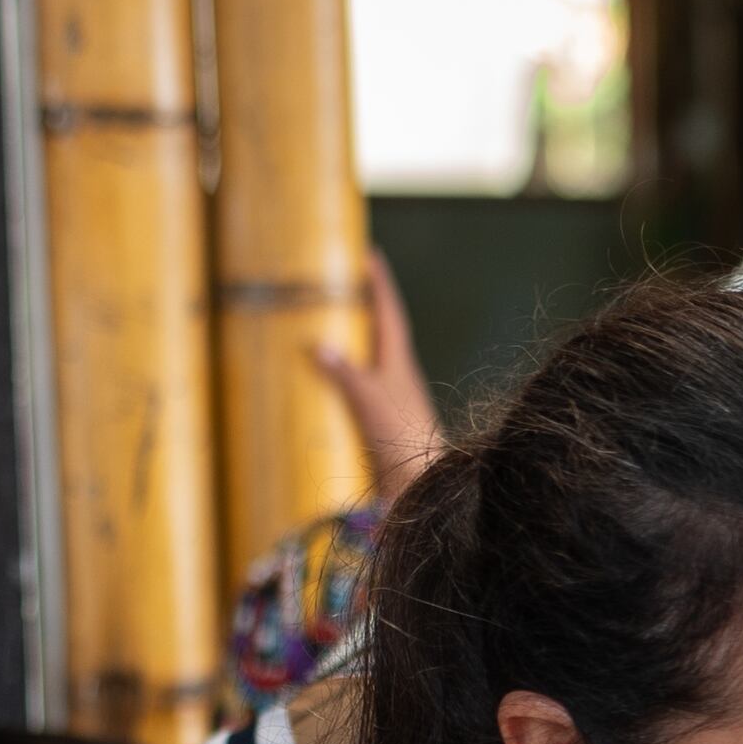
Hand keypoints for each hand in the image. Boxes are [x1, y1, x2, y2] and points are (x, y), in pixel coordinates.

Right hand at [307, 247, 444, 493]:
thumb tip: (319, 346)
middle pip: (379, 333)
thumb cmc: (404, 442)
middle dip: (361, 307)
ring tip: (322, 325)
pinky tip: (321, 384)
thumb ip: (347, 375)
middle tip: (339, 283)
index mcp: (399, 365)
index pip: (389, 314)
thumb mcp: (372, 402)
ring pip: (366, 362)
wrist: (422, 488)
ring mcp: (389, 402)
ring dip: (348, 343)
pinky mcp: (379, 426)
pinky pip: (355, 390)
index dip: (380, 284)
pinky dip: (338, 378)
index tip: (370, 255)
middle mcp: (397, 379)